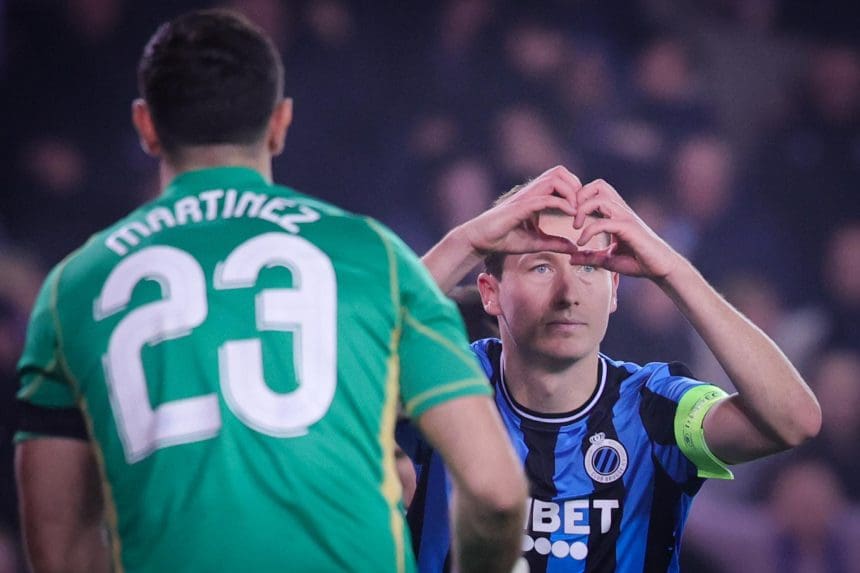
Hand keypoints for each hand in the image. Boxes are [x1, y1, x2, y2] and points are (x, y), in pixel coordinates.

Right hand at [461, 166, 582, 256]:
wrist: (480, 240)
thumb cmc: (503, 239)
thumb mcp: (535, 243)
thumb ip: (555, 243)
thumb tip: (575, 247)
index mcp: (535, 196)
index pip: (560, 180)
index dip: (575, 190)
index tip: (581, 209)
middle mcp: (531, 192)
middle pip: (560, 171)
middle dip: (576, 185)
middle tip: (581, 207)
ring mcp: (526, 197)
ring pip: (555, 178)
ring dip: (570, 192)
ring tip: (576, 211)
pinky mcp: (520, 206)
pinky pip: (546, 198)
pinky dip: (562, 204)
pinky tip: (570, 215)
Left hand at [569, 179, 680, 279]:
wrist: (662, 268)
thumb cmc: (638, 261)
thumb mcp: (608, 259)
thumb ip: (590, 257)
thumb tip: (571, 258)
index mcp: (616, 213)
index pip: (596, 191)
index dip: (580, 198)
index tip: (569, 216)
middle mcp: (621, 210)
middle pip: (599, 185)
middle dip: (579, 195)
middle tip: (570, 215)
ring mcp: (626, 217)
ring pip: (600, 198)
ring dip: (582, 210)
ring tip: (576, 227)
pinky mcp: (629, 228)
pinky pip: (604, 222)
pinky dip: (589, 230)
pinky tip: (582, 242)